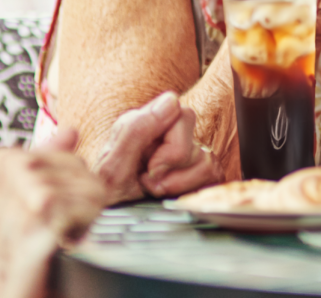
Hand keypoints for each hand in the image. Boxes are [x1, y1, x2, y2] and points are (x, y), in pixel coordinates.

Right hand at [0, 129, 105, 297]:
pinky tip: (58, 241)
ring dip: (82, 220)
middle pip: (88, 174)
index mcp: (8, 158)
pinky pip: (91, 207)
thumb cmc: (8, 242)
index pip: (75, 159)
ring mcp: (28, 189)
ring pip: (95, 190)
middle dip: (80, 204)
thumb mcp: (22, 195)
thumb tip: (70, 130)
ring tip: (53, 234)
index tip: (44, 211)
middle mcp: (15, 168)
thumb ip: (47, 160)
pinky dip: (83, 229)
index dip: (69, 191)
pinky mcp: (43, 212)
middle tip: (50, 227)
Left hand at [92, 92, 224, 202]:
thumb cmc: (107, 196)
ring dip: (179, 183)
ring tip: (155, 190)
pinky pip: (213, 174)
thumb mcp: (112, 166)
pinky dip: (190, 190)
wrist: (110, 220)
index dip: (170, 143)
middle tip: (150, 180)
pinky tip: (170, 194)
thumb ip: (137, 130)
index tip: (150, 168)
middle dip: (173, 163)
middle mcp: (167, 132)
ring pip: (205, 158)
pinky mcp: (199, 170)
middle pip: (192, 131)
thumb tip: (171, 100)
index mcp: (144, 123)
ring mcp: (185, 150)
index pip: (177, 110)